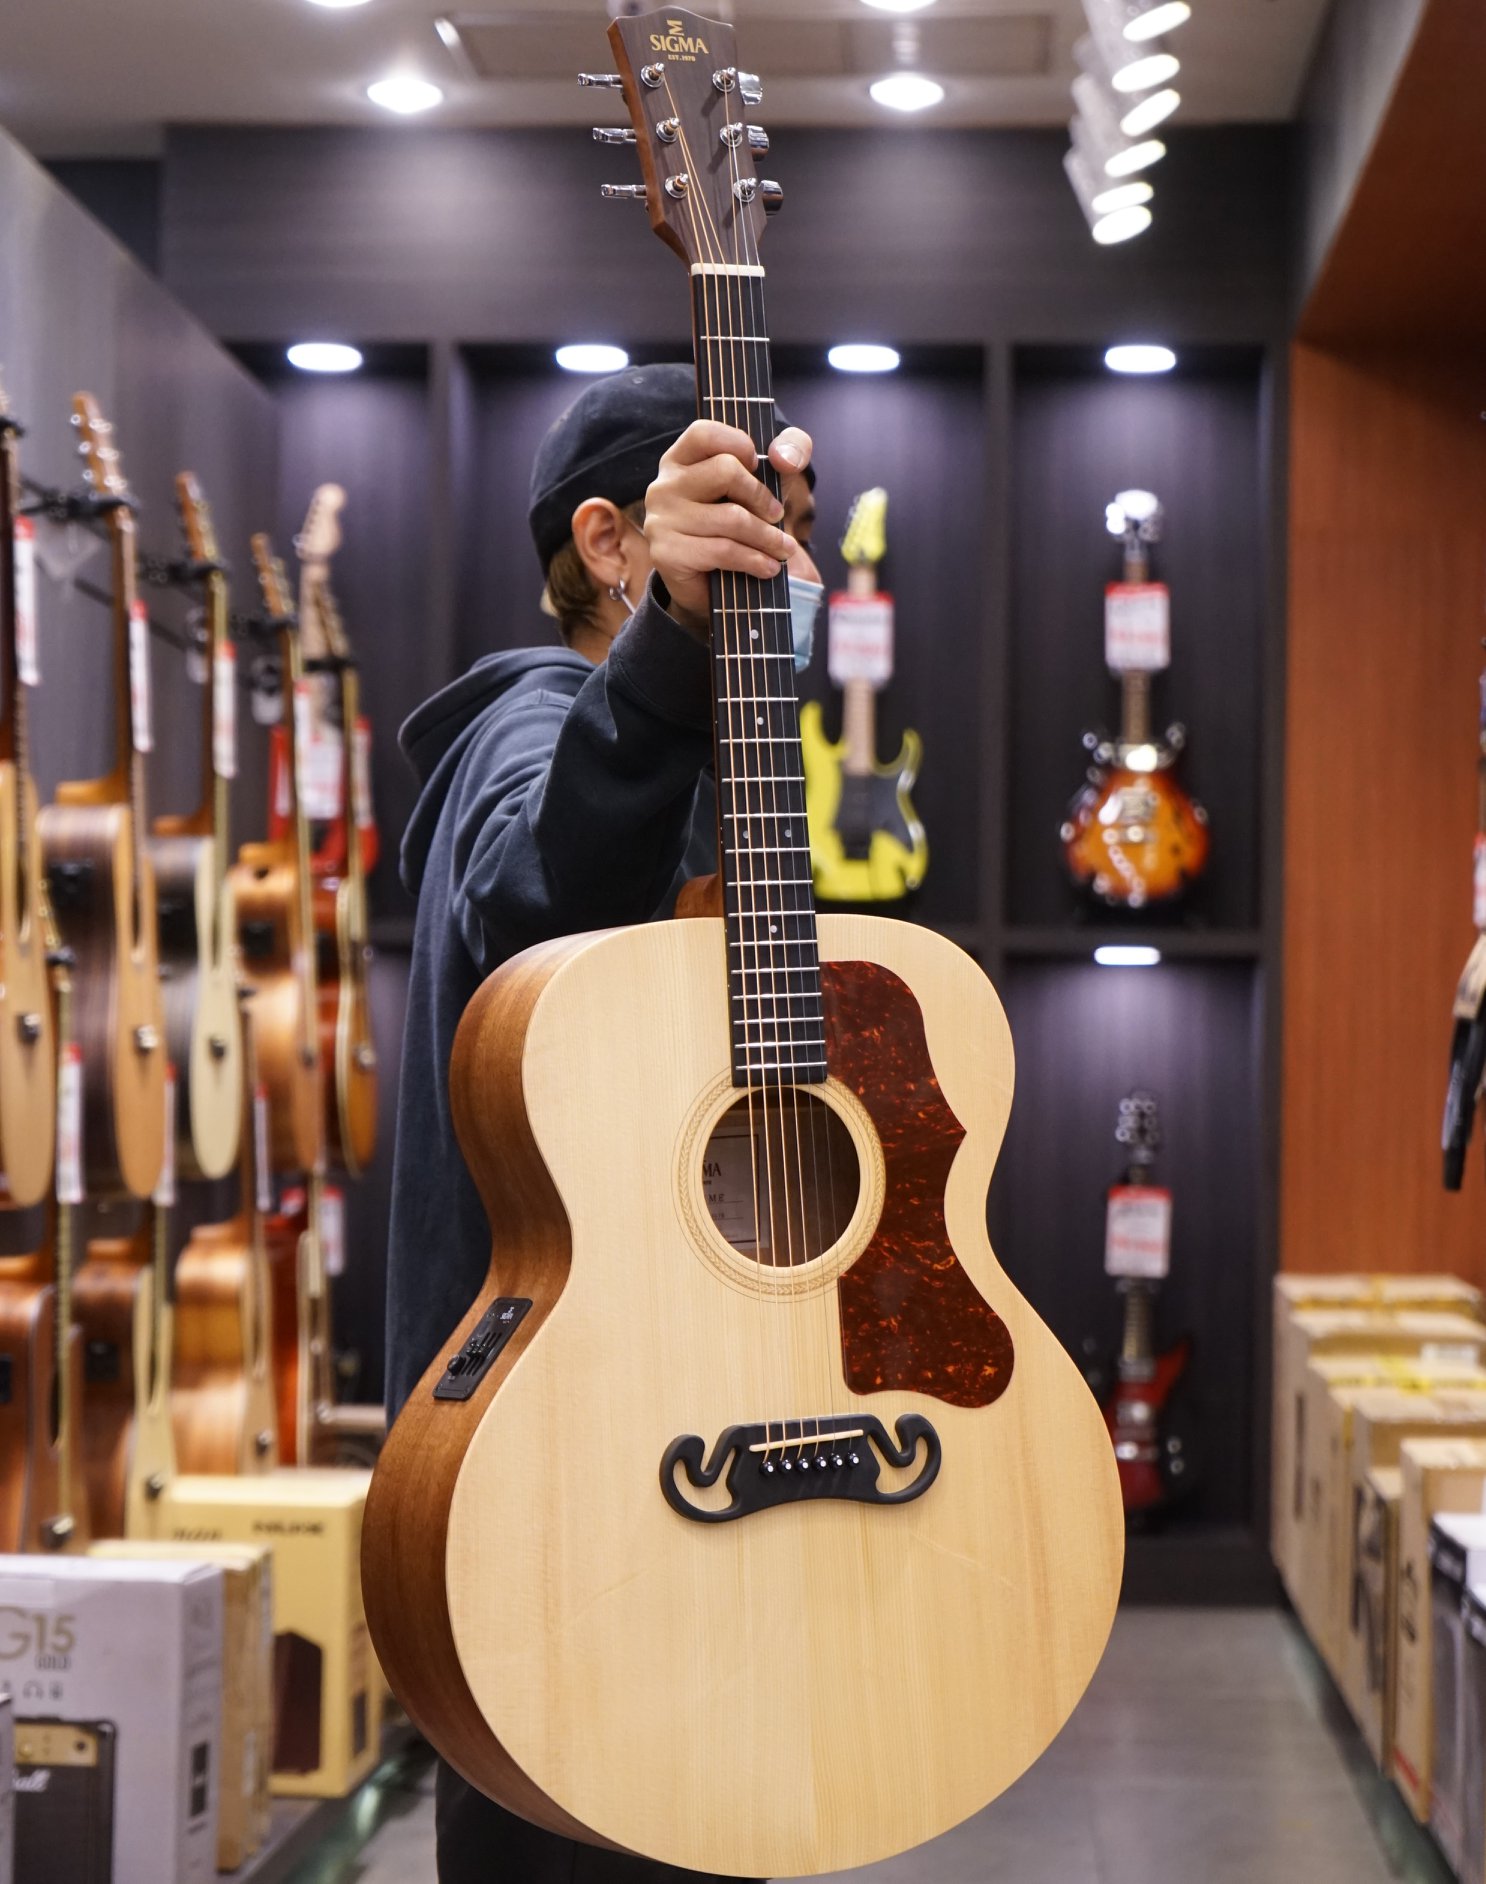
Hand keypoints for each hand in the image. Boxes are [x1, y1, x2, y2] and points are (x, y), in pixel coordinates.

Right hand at [644, 421, 812, 637]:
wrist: (712, 586)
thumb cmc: (738, 525)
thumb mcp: (769, 480)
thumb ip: (789, 449)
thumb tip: (784, 457)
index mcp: (680, 460)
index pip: (704, 433)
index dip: (739, 444)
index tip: (759, 466)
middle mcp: (663, 485)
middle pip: (726, 471)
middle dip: (762, 497)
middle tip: (777, 516)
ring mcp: (660, 520)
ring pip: (730, 517)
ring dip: (767, 537)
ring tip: (782, 549)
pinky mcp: (667, 553)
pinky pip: (722, 550)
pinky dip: (754, 560)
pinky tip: (768, 568)